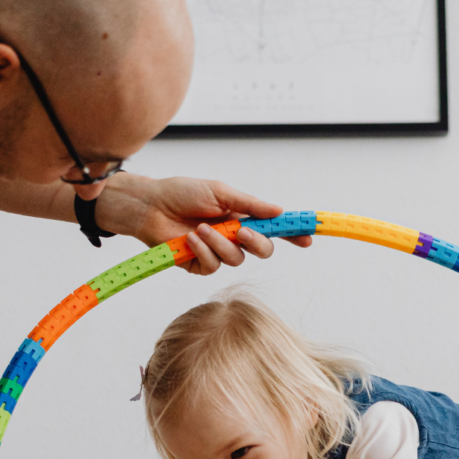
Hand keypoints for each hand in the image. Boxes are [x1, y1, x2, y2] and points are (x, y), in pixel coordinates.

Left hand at [96, 174, 311, 274]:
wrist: (150, 205)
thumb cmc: (182, 193)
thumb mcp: (220, 192)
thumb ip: (250, 205)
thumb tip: (279, 211)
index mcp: (242, 217)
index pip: (273, 229)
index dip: (291, 235)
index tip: (307, 238)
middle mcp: (233, 237)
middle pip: (262, 250)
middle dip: (257, 242)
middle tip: (243, 232)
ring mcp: (217, 252)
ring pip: (236, 260)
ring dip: (220, 243)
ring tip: (200, 227)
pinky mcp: (199, 265)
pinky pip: (213, 267)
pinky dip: (203, 251)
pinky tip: (189, 238)